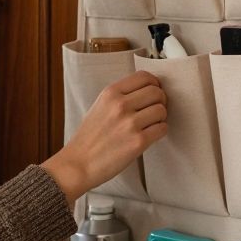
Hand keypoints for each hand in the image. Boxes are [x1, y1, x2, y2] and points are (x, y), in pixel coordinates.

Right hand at [42, 71, 168, 204]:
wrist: (78, 164)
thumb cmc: (89, 138)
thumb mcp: (99, 106)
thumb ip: (121, 96)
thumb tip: (147, 91)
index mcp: (110, 93)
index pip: (144, 76)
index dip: (154, 84)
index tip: (154, 92)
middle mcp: (120, 105)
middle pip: (157, 92)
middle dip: (160, 101)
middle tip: (154, 110)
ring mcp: (130, 123)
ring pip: (162, 110)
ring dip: (160, 118)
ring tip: (150, 124)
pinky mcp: (138, 141)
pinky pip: (162, 128)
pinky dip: (159, 131)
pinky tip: (149, 135)